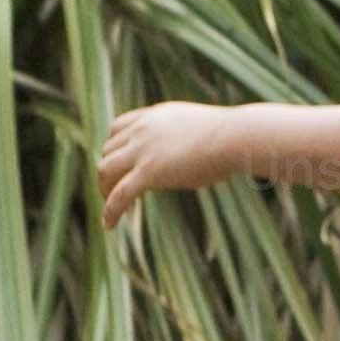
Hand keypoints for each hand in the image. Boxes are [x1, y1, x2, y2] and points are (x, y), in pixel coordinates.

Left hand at [97, 103, 254, 228]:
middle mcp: (142, 129)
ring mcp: (142, 150)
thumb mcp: (203, 128)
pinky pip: (119, 194)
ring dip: (104, 188)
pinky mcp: (148, 172)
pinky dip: (110, 210)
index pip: (118, 127)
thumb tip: (202, 150)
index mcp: (155, 116)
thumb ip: (190, 137)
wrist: (234, 136)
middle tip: (115, 189)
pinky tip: (109, 225)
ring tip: (111, 206)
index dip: (114, 146)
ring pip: (106, 170)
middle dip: (109, 170)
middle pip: (108, 149)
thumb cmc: (232, 136)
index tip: (119, 162)